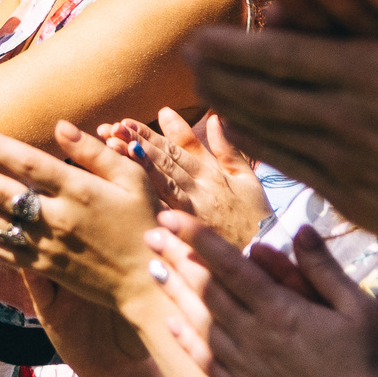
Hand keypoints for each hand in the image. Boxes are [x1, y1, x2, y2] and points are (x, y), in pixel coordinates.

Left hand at [0, 122, 164, 314]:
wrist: (148, 283)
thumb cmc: (145, 223)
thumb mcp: (133, 180)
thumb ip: (94, 153)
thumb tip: (59, 126)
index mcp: (79, 191)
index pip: (29, 164)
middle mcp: (57, 218)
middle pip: (0, 192)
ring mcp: (46, 245)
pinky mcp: (41, 267)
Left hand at [105, 110, 270, 248]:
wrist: (265, 259)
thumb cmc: (256, 219)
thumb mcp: (248, 180)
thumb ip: (229, 149)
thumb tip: (215, 118)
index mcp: (212, 173)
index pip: (179, 147)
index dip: (152, 133)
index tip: (129, 120)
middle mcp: (200, 187)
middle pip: (165, 160)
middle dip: (137, 141)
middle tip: (113, 128)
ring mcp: (192, 208)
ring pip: (160, 179)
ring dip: (135, 160)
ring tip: (112, 145)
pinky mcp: (187, 230)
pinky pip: (161, 207)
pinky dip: (142, 192)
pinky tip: (123, 183)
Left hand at [146, 217, 377, 376]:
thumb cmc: (372, 372)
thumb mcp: (362, 311)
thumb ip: (324, 270)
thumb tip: (300, 231)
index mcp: (280, 310)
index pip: (228, 264)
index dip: (196, 237)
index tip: (170, 215)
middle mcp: (252, 335)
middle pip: (204, 288)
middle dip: (176, 257)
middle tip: (151, 233)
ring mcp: (243, 367)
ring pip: (198, 321)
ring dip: (174, 292)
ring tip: (153, 269)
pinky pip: (204, 361)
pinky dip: (185, 339)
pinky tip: (171, 324)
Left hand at [186, 0, 377, 267]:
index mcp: (374, 74)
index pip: (284, 55)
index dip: (235, 46)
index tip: (198, 33)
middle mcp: (346, 116)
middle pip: (263, 90)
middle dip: (219, 70)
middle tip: (183, 52)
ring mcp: (342, 159)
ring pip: (268, 126)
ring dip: (229, 103)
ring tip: (199, 86)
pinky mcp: (347, 194)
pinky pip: (288, 162)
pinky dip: (257, 142)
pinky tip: (240, 131)